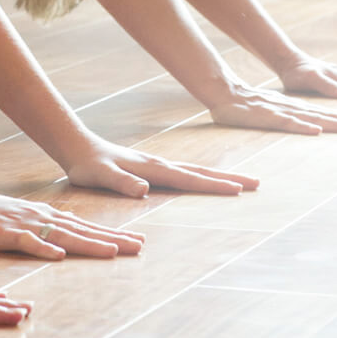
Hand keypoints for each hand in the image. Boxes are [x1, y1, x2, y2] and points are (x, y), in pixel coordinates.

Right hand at [0, 187, 145, 258]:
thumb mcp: (20, 218)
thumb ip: (43, 224)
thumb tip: (66, 230)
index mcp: (44, 215)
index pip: (85, 226)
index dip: (111, 233)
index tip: (136, 240)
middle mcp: (40, 217)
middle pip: (82, 230)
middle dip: (113, 238)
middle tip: (140, 245)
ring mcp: (23, 224)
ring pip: (63, 235)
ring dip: (89, 243)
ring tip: (114, 251)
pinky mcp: (4, 233)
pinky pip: (27, 242)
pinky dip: (43, 248)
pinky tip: (59, 255)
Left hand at [62, 138, 259, 196]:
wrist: (79, 148)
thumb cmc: (89, 166)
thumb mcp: (101, 176)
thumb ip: (122, 182)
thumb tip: (144, 189)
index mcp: (154, 168)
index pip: (189, 178)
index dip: (214, 185)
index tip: (238, 189)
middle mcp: (161, 165)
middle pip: (201, 172)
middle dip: (229, 178)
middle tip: (257, 184)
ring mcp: (159, 165)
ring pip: (195, 171)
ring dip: (219, 177)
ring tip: (241, 183)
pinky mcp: (154, 168)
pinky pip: (185, 173)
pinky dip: (203, 177)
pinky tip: (207, 181)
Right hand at [205, 82, 336, 133]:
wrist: (225, 93)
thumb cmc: (249, 107)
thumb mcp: (275, 115)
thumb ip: (292, 121)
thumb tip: (311, 128)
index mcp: (300, 111)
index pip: (331, 117)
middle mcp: (296, 110)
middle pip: (329, 117)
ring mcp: (283, 112)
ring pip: (314, 119)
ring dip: (336, 123)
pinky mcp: (268, 117)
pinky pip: (288, 123)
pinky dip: (302, 126)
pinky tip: (317, 130)